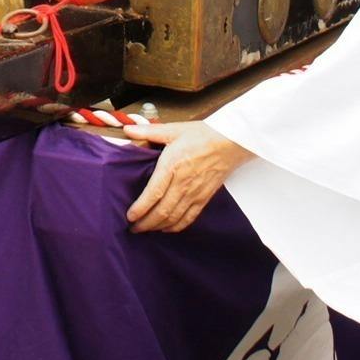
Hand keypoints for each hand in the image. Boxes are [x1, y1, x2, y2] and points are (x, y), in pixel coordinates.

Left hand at [125, 121, 252, 233]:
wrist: (231, 142)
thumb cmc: (203, 135)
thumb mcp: (174, 129)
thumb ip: (149, 131)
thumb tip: (128, 129)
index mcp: (172, 166)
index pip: (153, 193)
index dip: (140, 208)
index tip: (129, 216)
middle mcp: (183, 184)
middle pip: (162, 211)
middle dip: (145, 223)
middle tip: (133, 228)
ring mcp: (195, 193)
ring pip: (174, 218)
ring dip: (158, 227)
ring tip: (145, 230)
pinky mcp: (204, 198)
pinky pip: (189, 218)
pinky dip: (176, 226)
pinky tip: (167, 228)